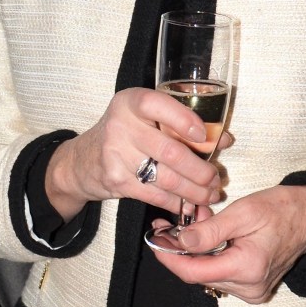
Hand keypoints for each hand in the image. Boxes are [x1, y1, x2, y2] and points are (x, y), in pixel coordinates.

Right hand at [44, 87, 228, 221]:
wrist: (83, 161)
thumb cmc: (124, 134)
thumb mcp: (144, 118)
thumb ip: (180, 123)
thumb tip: (223, 139)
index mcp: (131, 102)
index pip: (158, 105)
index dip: (184, 120)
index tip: (204, 136)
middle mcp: (121, 125)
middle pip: (170, 151)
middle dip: (200, 170)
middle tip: (215, 178)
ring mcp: (116, 155)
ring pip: (167, 178)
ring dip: (194, 191)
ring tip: (210, 194)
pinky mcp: (117, 181)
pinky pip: (156, 195)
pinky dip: (177, 202)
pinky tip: (190, 204)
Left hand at [147, 184, 305, 302]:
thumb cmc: (283, 210)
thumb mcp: (242, 213)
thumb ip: (208, 231)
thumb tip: (178, 243)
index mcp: (248, 269)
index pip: (193, 272)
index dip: (169, 257)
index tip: (154, 240)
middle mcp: (250, 288)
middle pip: (198, 273)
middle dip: (182, 248)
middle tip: (174, 221)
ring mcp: (252, 291)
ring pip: (207, 273)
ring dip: (195, 249)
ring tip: (198, 220)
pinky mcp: (252, 287)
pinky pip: (219, 273)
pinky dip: (209, 254)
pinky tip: (210, 234)